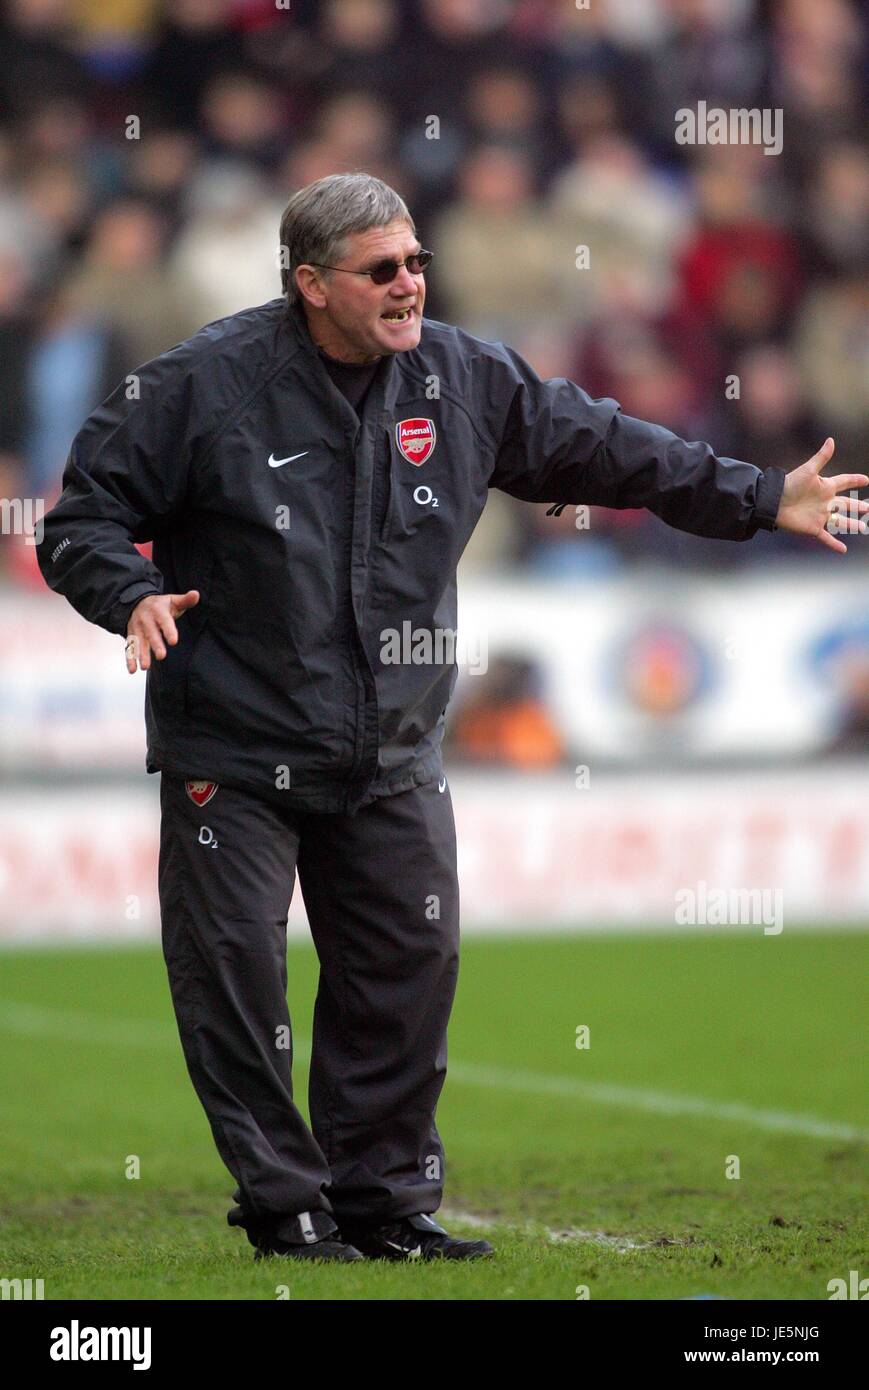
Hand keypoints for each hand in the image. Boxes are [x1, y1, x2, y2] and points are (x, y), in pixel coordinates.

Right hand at [125, 590, 199, 671]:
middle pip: (151, 633)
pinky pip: (129, 648)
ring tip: (145, 667)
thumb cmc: (161, 605)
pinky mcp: (131, 636)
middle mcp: (146, 620)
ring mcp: (137, 628)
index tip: (173, 641)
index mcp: (158, 611)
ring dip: (141, 654)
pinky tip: (132, 670)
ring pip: (139, 642)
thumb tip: (196, 594)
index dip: (169, 630)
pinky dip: (129, 659)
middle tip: (161, 656)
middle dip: (155, 645)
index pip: (165, 621)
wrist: (137, 602)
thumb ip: (185, 600)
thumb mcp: (173, 600)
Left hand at [775, 438, 868, 553]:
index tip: (866, 479)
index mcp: (825, 487)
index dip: (855, 480)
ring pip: (840, 522)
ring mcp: (820, 516)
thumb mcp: (808, 470)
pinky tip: (843, 550)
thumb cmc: (790, 484)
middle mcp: (825, 502)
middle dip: (857, 506)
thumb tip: (831, 440)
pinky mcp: (813, 528)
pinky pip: (826, 537)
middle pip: (846, 504)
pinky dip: (834, 544)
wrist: (773, 502)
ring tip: (863, 527)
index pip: (844, 482)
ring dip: (851, 524)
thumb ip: (821, 457)